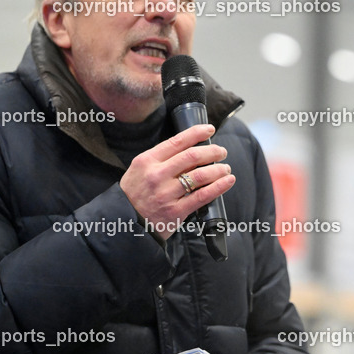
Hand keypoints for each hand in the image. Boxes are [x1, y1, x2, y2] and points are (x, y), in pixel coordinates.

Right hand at [119, 124, 234, 237]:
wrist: (125, 224)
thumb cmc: (134, 195)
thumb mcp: (138, 170)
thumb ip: (159, 159)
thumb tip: (189, 148)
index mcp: (147, 161)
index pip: (177, 141)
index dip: (197, 133)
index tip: (209, 129)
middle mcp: (157, 175)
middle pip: (192, 156)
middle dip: (213, 151)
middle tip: (222, 152)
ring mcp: (166, 194)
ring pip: (201, 175)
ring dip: (218, 169)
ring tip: (225, 168)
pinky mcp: (176, 211)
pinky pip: (203, 196)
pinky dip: (219, 186)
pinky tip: (228, 181)